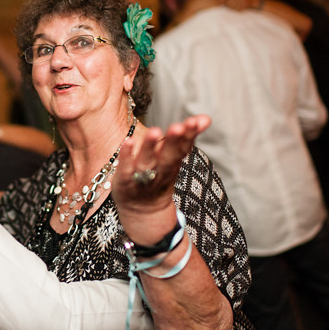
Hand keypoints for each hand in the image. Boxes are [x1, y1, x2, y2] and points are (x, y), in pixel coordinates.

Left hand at [113, 115, 210, 243]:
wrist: (142, 211)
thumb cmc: (158, 177)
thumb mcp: (174, 159)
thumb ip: (186, 138)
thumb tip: (205, 118)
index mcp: (173, 163)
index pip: (183, 148)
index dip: (190, 135)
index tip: (197, 121)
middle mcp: (159, 171)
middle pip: (168, 156)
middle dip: (173, 141)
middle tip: (178, 127)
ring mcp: (141, 177)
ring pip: (147, 162)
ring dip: (150, 147)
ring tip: (155, 131)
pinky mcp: (124, 181)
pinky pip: (125, 169)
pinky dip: (126, 156)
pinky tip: (128, 141)